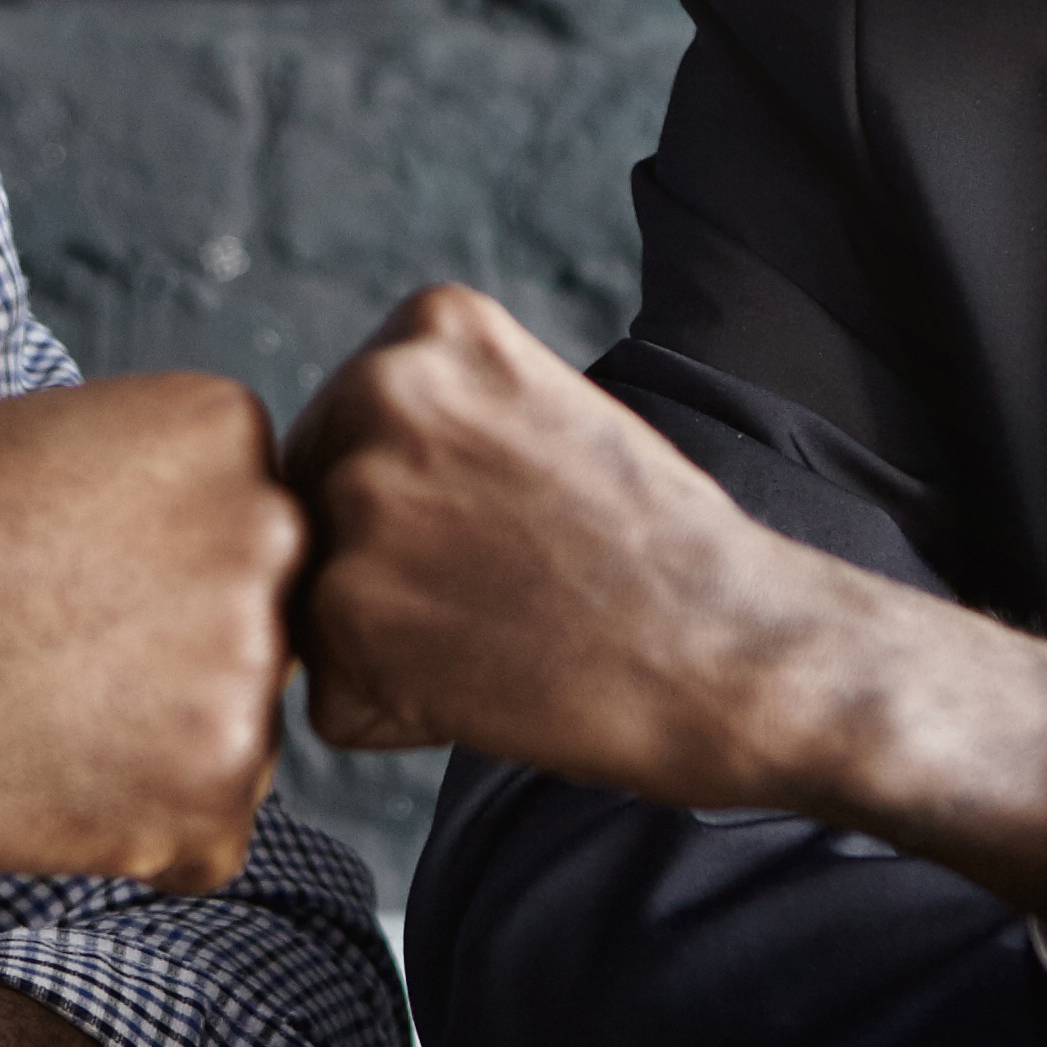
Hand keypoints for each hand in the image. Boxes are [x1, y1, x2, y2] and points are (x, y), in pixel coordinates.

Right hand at [0, 375, 298, 892]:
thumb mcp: (9, 426)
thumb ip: (111, 462)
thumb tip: (130, 496)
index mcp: (230, 430)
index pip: (242, 533)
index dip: (142, 581)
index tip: (50, 592)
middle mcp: (273, 538)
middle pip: (258, 633)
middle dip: (168, 666)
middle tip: (36, 670)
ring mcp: (254, 672)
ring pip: (235, 741)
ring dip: (149, 756)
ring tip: (21, 726)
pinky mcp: (218, 798)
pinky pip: (202, 844)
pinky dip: (127, 842)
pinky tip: (31, 790)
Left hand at [286, 286, 1046, 937]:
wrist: (736, 649)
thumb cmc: (657, 547)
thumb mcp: (541, 410)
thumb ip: (427, 417)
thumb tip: (310, 475)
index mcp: (425, 328)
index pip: (347, 432)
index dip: (417, 502)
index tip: (507, 524)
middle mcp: (375, 392)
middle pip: (315, 506)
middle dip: (384, 565)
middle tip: (505, 590)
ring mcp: (353, 504)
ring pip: (313, 598)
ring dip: (386, 643)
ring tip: (499, 636)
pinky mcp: (344, 619)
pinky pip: (330, 695)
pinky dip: (394, 719)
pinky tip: (489, 690)